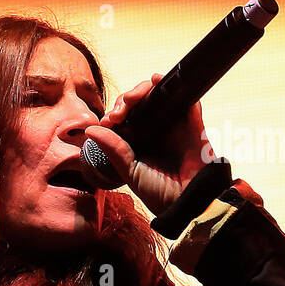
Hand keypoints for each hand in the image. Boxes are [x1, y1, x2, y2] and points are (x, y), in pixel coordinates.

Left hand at [83, 72, 214, 216]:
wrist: (186, 203)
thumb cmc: (157, 192)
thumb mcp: (129, 170)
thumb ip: (113, 149)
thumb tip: (90, 129)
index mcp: (139, 140)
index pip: (126, 116)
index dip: (116, 111)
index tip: (109, 119)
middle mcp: (156, 130)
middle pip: (141, 102)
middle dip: (128, 98)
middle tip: (121, 109)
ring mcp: (175, 126)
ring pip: (161, 97)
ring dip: (146, 89)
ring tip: (135, 96)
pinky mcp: (194, 126)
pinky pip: (188, 103)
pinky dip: (176, 89)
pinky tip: (160, 82)